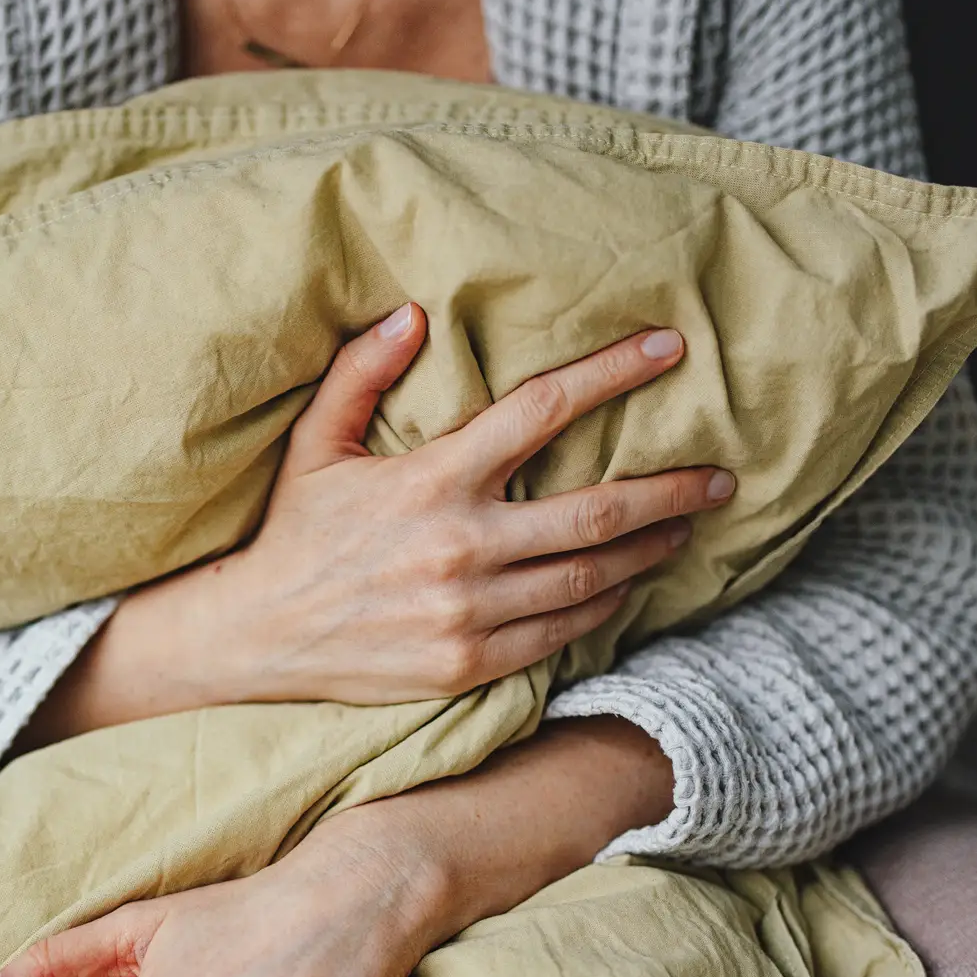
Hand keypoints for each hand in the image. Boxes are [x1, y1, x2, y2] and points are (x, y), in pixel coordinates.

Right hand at [19, 306, 733, 744]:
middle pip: (597, 510)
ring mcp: (470, 611)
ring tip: (683, 529)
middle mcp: (462, 546)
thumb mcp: (316, 444)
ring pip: (590, 577)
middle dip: (671, 490)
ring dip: (648, 551)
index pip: (543, 411)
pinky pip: (561, 633)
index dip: (613, 373)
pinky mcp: (470, 662)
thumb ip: (361, 374)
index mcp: (433, 480)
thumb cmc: (292, 532)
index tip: (669, 348)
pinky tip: (625, 585)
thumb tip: (413, 313)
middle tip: (721, 477)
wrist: (255, 635)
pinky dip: (602, 606)